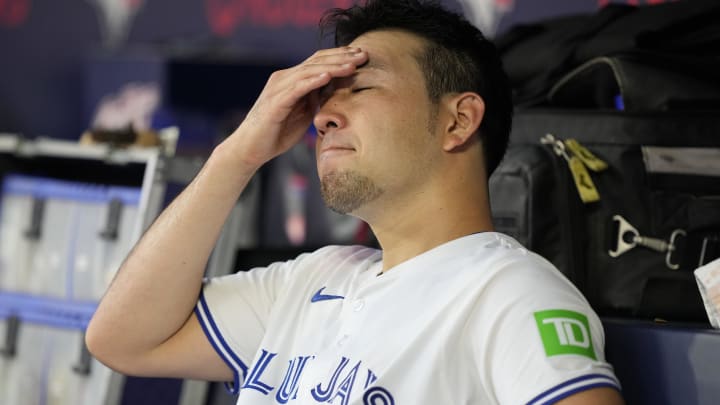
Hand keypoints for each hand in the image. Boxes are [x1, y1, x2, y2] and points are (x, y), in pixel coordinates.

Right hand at [226, 46, 367, 170]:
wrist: (251, 149)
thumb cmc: (277, 133)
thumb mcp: (303, 113)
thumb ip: (316, 99)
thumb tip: (335, 91)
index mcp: (292, 79)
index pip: (319, 61)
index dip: (341, 56)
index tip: (362, 55)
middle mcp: (284, 78)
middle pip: (317, 61)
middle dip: (342, 57)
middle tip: (363, 55)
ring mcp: (278, 88)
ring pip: (309, 71)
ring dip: (333, 67)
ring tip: (352, 65)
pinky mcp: (275, 102)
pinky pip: (296, 88)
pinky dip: (313, 81)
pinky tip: (328, 77)